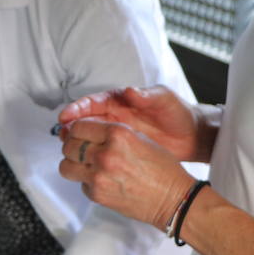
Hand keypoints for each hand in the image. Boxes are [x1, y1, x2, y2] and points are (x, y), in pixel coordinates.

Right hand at [58, 86, 200, 161]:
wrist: (191, 136)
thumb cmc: (178, 113)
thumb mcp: (164, 100)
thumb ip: (147, 96)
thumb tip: (130, 90)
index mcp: (121, 101)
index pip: (93, 103)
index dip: (78, 108)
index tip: (66, 115)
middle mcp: (115, 117)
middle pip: (86, 120)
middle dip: (72, 127)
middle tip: (62, 135)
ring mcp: (116, 135)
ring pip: (90, 138)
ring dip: (77, 142)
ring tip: (67, 149)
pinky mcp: (121, 151)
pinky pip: (101, 153)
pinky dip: (91, 157)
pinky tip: (84, 164)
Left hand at [59, 117, 196, 228]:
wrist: (173, 198)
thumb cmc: (162, 169)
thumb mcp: (139, 138)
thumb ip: (111, 133)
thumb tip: (86, 131)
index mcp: (117, 134)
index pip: (78, 126)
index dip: (76, 129)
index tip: (78, 134)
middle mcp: (105, 153)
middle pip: (68, 145)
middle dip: (72, 146)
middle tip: (80, 150)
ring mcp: (99, 175)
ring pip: (65, 166)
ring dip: (73, 165)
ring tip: (85, 166)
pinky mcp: (97, 194)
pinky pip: (80, 184)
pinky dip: (88, 183)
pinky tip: (104, 182)